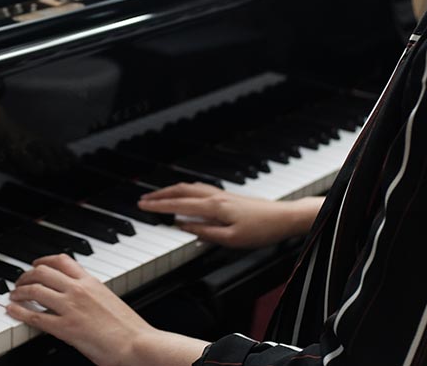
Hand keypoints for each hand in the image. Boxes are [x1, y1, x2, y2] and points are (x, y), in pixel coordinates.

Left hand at [5, 254, 158, 365]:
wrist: (138, 344)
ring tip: (14, 296)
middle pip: (43, 272)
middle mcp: (79, 290)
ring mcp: (71, 308)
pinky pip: (35, 317)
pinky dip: (19, 312)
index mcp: (91, 282)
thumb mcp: (109, 300)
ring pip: (35, 291)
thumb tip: (80, 296)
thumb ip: (92, 294)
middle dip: (26, 276)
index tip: (35, 265)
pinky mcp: (66, 328)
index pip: (61, 260)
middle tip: (19, 283)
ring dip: (19, 292)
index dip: (43, 260)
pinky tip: (13, 311)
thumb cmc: (129, 328)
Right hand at [137, 182, 322, 247]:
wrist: (284, 217)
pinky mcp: (228, 196)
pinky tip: (185, 194)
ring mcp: (222, 194)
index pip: (179, 205)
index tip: (142, 206)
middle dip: (160, 194)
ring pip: (189, 187)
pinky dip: (185, 190)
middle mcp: (216, 196)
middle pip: (181, 191)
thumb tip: (183, 227)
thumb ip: (205, 233)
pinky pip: (199, 188)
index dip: (159, 206)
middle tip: (143, 199)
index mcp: (214, 207)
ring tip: (158, 196)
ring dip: (171, 190)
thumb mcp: (231, 240)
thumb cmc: (261, 230)